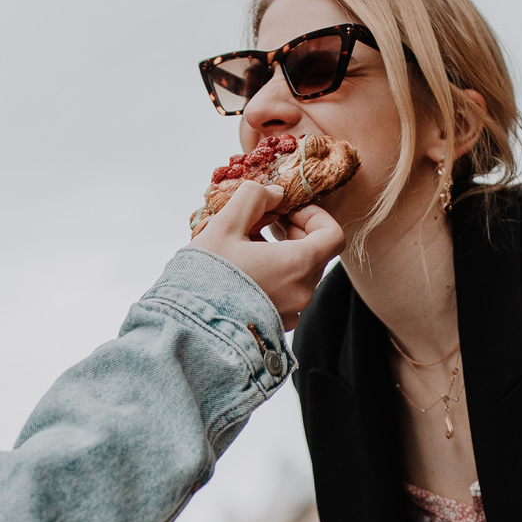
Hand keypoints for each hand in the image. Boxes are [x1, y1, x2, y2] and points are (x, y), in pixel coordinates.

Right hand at [189, 182, 343, 328]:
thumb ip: (253, 198)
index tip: (286, 211)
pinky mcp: (277, 327)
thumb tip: (274, 193)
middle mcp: (302, 293)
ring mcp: (291, 313)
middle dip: (293, 232)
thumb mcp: (224, 226)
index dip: (314, 216)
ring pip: (299, 274)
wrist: (188, 328)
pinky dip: (274, 277)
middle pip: (316, 254)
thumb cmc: (204, 276)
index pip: (333, 235)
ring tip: (247, 247)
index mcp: (297, 266)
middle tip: (263, 222)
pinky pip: (286, 294)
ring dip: (281, 254)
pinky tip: (244, 272)